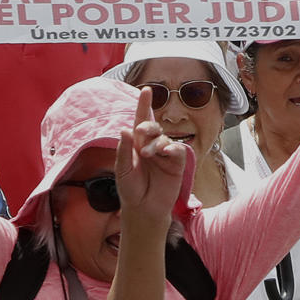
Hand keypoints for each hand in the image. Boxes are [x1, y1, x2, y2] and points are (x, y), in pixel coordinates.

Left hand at [121, 86, 187, 213]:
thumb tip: (125, 129)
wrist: (143, 209)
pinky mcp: (176, 164)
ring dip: (156, 143)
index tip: (146, 89)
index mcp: (136, 144)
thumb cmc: (130, 189)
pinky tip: (165, 152)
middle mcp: (151, 146)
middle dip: (148, 125)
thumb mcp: (122, 170)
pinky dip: (172, 148)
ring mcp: (165, 155)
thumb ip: (124, 150)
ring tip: (148, 154)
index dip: (144, 105)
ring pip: (164, 138)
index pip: (140, 120)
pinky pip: (177, 150)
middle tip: (141, 132)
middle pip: (153, 126)